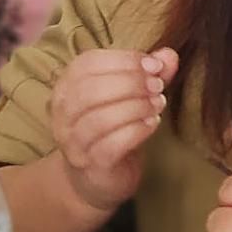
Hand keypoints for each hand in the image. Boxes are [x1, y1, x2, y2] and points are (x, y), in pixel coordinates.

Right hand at [49, 46, 178, 211]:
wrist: (96, 175)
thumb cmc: (114, 123)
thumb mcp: (132, 91)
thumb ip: (150, 71)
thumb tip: (169, 56)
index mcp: (68, 85)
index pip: (88, 64)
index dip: (125, 60)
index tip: (155, 66)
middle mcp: (63, 113)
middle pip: (91, 90)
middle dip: (131, 83)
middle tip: (158, 86)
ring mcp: (73, 142)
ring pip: (99, 119)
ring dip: (135, 107)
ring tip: (158, 104)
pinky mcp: (90, 166)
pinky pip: (110, 146)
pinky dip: (136, 131)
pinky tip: (152, 123)